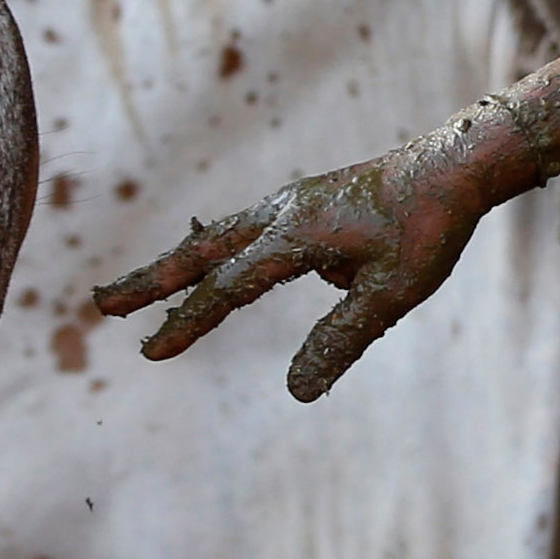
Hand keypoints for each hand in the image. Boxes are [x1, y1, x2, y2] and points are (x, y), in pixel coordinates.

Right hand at [90, 131, 490, 399]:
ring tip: (142, 289)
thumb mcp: (391, 295)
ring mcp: (292, 204)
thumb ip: (341, 340)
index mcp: (295, 235)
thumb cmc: (429, 229)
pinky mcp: (307, 203)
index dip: (188, 322)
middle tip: (102, 304)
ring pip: (218, 237)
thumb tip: (296, 393)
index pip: (227, 287)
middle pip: (200, 251)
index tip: (150, 352)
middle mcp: (282, 213)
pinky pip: (248, 231)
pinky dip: (218, 251)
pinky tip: (228, 274)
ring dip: (178, 263)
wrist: (457, 165)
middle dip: (151, 280)